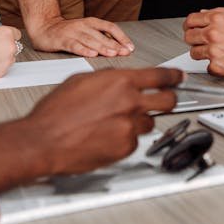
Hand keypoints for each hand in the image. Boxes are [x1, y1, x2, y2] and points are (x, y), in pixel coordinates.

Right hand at [0, 23, 18, 82]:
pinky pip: (3, 67)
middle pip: (13, 46)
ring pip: (9, 57)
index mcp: (6, 33)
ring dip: (2, 56)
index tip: (2, 38)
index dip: (8, 35)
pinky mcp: (1, 73)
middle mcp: (9, 47)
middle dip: (4, 46)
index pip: (16, 34)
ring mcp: (7, 61)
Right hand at [24, 67, 180, 175]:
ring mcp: (129, 126)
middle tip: (162, 101)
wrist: (44, 140)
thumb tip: (120, 78)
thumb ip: (108, 78)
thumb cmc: (56, 112)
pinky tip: (104, 137)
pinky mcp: (125, 147)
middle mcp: (130, 102)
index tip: (179, 78)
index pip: (161, 76)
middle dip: (168, 100)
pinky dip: (124, 140)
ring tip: (112, 124)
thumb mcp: (82, 80)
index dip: (174, 77)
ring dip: (137, 122)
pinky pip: (134, 141)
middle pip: (168, 100)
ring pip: (149, 122)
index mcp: (120, 81)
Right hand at [28, 15, 133, 57]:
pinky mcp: (62, 40)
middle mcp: (83, 26)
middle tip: (125, 53)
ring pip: (90, 40)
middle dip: (115, 45)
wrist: (44, 27)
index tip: (130, 47)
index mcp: (91, 22)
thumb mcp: (86, 30)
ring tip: (112, 53)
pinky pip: (74, 45)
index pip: (110, 27)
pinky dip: (84, 50)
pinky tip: (91, 54)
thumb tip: (119, 47)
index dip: (121, 37)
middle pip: (102, 35)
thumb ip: (100, 37)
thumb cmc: (67, 32)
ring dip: (102, 47)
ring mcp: (72, 32)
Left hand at [183, 8, 223, 81]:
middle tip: (202, 41)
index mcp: (217, 19)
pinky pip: (207, 66)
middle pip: (188, 37)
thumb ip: (220, 13)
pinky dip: (214, 65)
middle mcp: (213, 34)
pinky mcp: (216, 67)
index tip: (191, 29)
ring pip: (194, 53)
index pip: (190, 20)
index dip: (190, 25)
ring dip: (202, 53)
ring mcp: (213, 52)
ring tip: (217, 52)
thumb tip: (204, 13)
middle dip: (194, 39)